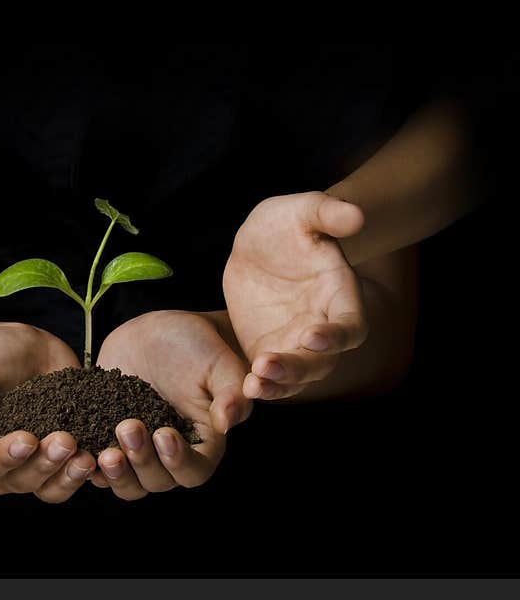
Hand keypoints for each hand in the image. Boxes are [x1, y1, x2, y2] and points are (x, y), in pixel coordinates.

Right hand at [0, 323, 95, 502]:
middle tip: (65, 440)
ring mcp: (35, 465)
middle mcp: (1, 468)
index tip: (27, 439)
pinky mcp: (63, 457)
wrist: (21, 347)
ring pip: (50, 488)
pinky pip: (75, 476)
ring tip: (87, 456)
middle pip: (21, 481)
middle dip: (44, 464)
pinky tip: (104, 456)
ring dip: (68, 476)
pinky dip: (90, 471)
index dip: (6, 457)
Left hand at [94, 310, 251, 499]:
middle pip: (157, 482)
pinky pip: (97, 465)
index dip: (178, 462)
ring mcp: (138, 450)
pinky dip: (87, 463)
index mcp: (202, 444)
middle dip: (141, 461)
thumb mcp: (220, 364)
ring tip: (104, 452)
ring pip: (127, 483)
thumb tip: (227, 422)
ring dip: (115, 474)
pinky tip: (79, 449)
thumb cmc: (199, 347)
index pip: (195, 471)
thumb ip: (230, 393)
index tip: (163, 434)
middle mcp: (169, 456)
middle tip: (127, 427)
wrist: (160, 332)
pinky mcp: (107, 437)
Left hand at [223, 192, 368, 399]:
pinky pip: (269, 377)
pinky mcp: (268, 350)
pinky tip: (242, 390)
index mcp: (340, 296)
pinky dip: (260, 386)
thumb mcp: (301, 210)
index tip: (311, 336)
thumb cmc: (287, 224)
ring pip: (296, 377)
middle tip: (267, 365)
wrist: (258, 244)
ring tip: (252, 385)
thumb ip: (327, 211)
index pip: (351, 325)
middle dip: (297, 368)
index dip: (336, 336)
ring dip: (277, 385)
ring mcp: (295, 343)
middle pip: (322, 362)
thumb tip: (357, 216)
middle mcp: (322, 327)